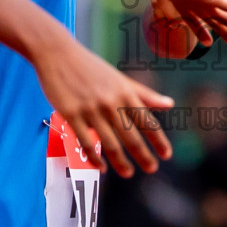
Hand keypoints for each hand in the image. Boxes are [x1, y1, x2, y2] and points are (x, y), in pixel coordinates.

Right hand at [34, 39, 173, 176]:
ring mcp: (90, 109)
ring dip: (121, 162)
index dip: (158, 140)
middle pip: (131, 136)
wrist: (58, 53)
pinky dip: (95, 158)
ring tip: (128, 173)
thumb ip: (144, 94)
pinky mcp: (71, 114)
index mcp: (125, 92)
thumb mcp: (120, 78)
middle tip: (152, 169)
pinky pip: (86, 142)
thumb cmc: (90, 67)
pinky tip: (102, 167)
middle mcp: (111, 102)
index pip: (147, 121)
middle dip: (143, 155)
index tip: (167, 155)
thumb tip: (169, 104)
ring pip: (110, 144)